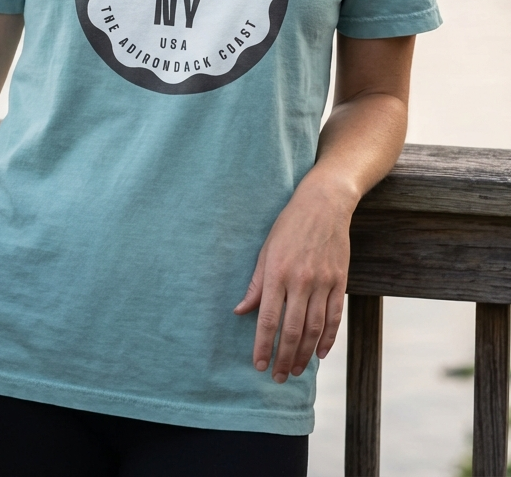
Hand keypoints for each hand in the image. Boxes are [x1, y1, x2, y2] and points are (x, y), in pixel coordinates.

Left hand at [233, 177, 351, 382]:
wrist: (324, 205)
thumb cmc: (288, 226)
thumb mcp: (265, 249)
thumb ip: (256, 284)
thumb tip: (241, 311)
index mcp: (277, 272)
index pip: (267, 319)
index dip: (262, 345)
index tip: (257, 365)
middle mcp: (300, 280)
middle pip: (292, 330)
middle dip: (282, 357)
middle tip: (276, 377)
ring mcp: (323, 282)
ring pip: (314, 329)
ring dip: (304, 354)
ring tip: (294, 371)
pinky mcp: (340, 282)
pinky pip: (334, 317)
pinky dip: (328, 339)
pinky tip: (320, 354)